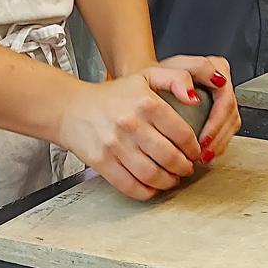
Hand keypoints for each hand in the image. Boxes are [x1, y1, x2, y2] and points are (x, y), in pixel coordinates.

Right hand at [57, 63, 226, 200]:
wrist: (71, 108)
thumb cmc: (113, 95)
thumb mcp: (147, 75)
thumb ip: (177, 79)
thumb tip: (196, 98)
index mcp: (146, 103)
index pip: (182, 133)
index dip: (193, 148)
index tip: (195, 152)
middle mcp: (131, 123)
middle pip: (169, 157)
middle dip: (184, 167)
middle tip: (187, 168)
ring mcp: (115, 144)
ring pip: (152, 174)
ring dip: (168, 182)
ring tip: (173, 178)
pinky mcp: (102, 161)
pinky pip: (130, 185)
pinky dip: (146, 192)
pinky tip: (153, 187)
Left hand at [156, 55, 239, 162]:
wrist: (147, 83)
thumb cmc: (155, 77)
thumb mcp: (164, 72)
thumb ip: (180, 78)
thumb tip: (193, 97)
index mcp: (216, 67)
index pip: (225, 100)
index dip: (216, 124)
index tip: (203, 140)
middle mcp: (222, 82)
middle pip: (231, 116)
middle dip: (218, 138)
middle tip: (203, 154)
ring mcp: (223, 97)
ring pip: (231, 126)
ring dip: (219, 144)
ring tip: (203, 157)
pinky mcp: (220, 111)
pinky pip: (226, 131)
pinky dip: (217, 145)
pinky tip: (205, 155)